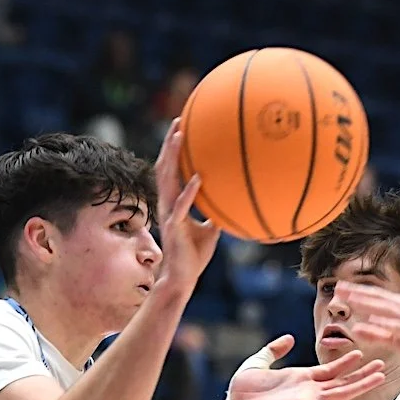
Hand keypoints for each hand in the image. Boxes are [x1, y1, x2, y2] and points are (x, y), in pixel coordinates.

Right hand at [152, 118, 218, 297]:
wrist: (183, 278)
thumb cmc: (195, 256)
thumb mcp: (211, 230)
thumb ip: (217, 213)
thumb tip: (234, 202)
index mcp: (175, 202)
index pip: (171, 169)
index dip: (174, 149)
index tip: (182, 127)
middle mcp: (168, 204)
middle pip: (165, 167)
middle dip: (170, 144)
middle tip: (178, 121)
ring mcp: (169, 214)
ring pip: (167, 180)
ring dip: (172, 157)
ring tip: (179, 137)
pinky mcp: (174, 227)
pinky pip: (181, 206)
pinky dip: (188, 192)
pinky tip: (197, 178)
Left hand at [228, 335, 385, 399]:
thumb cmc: (243, 390)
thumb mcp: (259, 362)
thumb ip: (274, 350)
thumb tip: (288, 338)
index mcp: (299, 378)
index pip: (329, 370)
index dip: (345, 362)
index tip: (360, 354)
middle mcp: (308, 390)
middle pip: (341, 381)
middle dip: (361, 374)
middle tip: (382, 366)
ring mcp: (308, 399)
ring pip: (342, 392)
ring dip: (361, 385)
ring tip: (381, 376)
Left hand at [337, 282, 399, 376]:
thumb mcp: (394, 340)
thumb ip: (376, 334)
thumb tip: (356, 329)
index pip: (375, 296)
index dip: (357, 291)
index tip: (338, 287)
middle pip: (378, 298)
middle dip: (358, 292)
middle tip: (339, 287)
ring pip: (386, 309)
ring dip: (368, 303)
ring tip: (350, 300)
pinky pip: (398, 327)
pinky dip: (384, 323)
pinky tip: (371, 320)